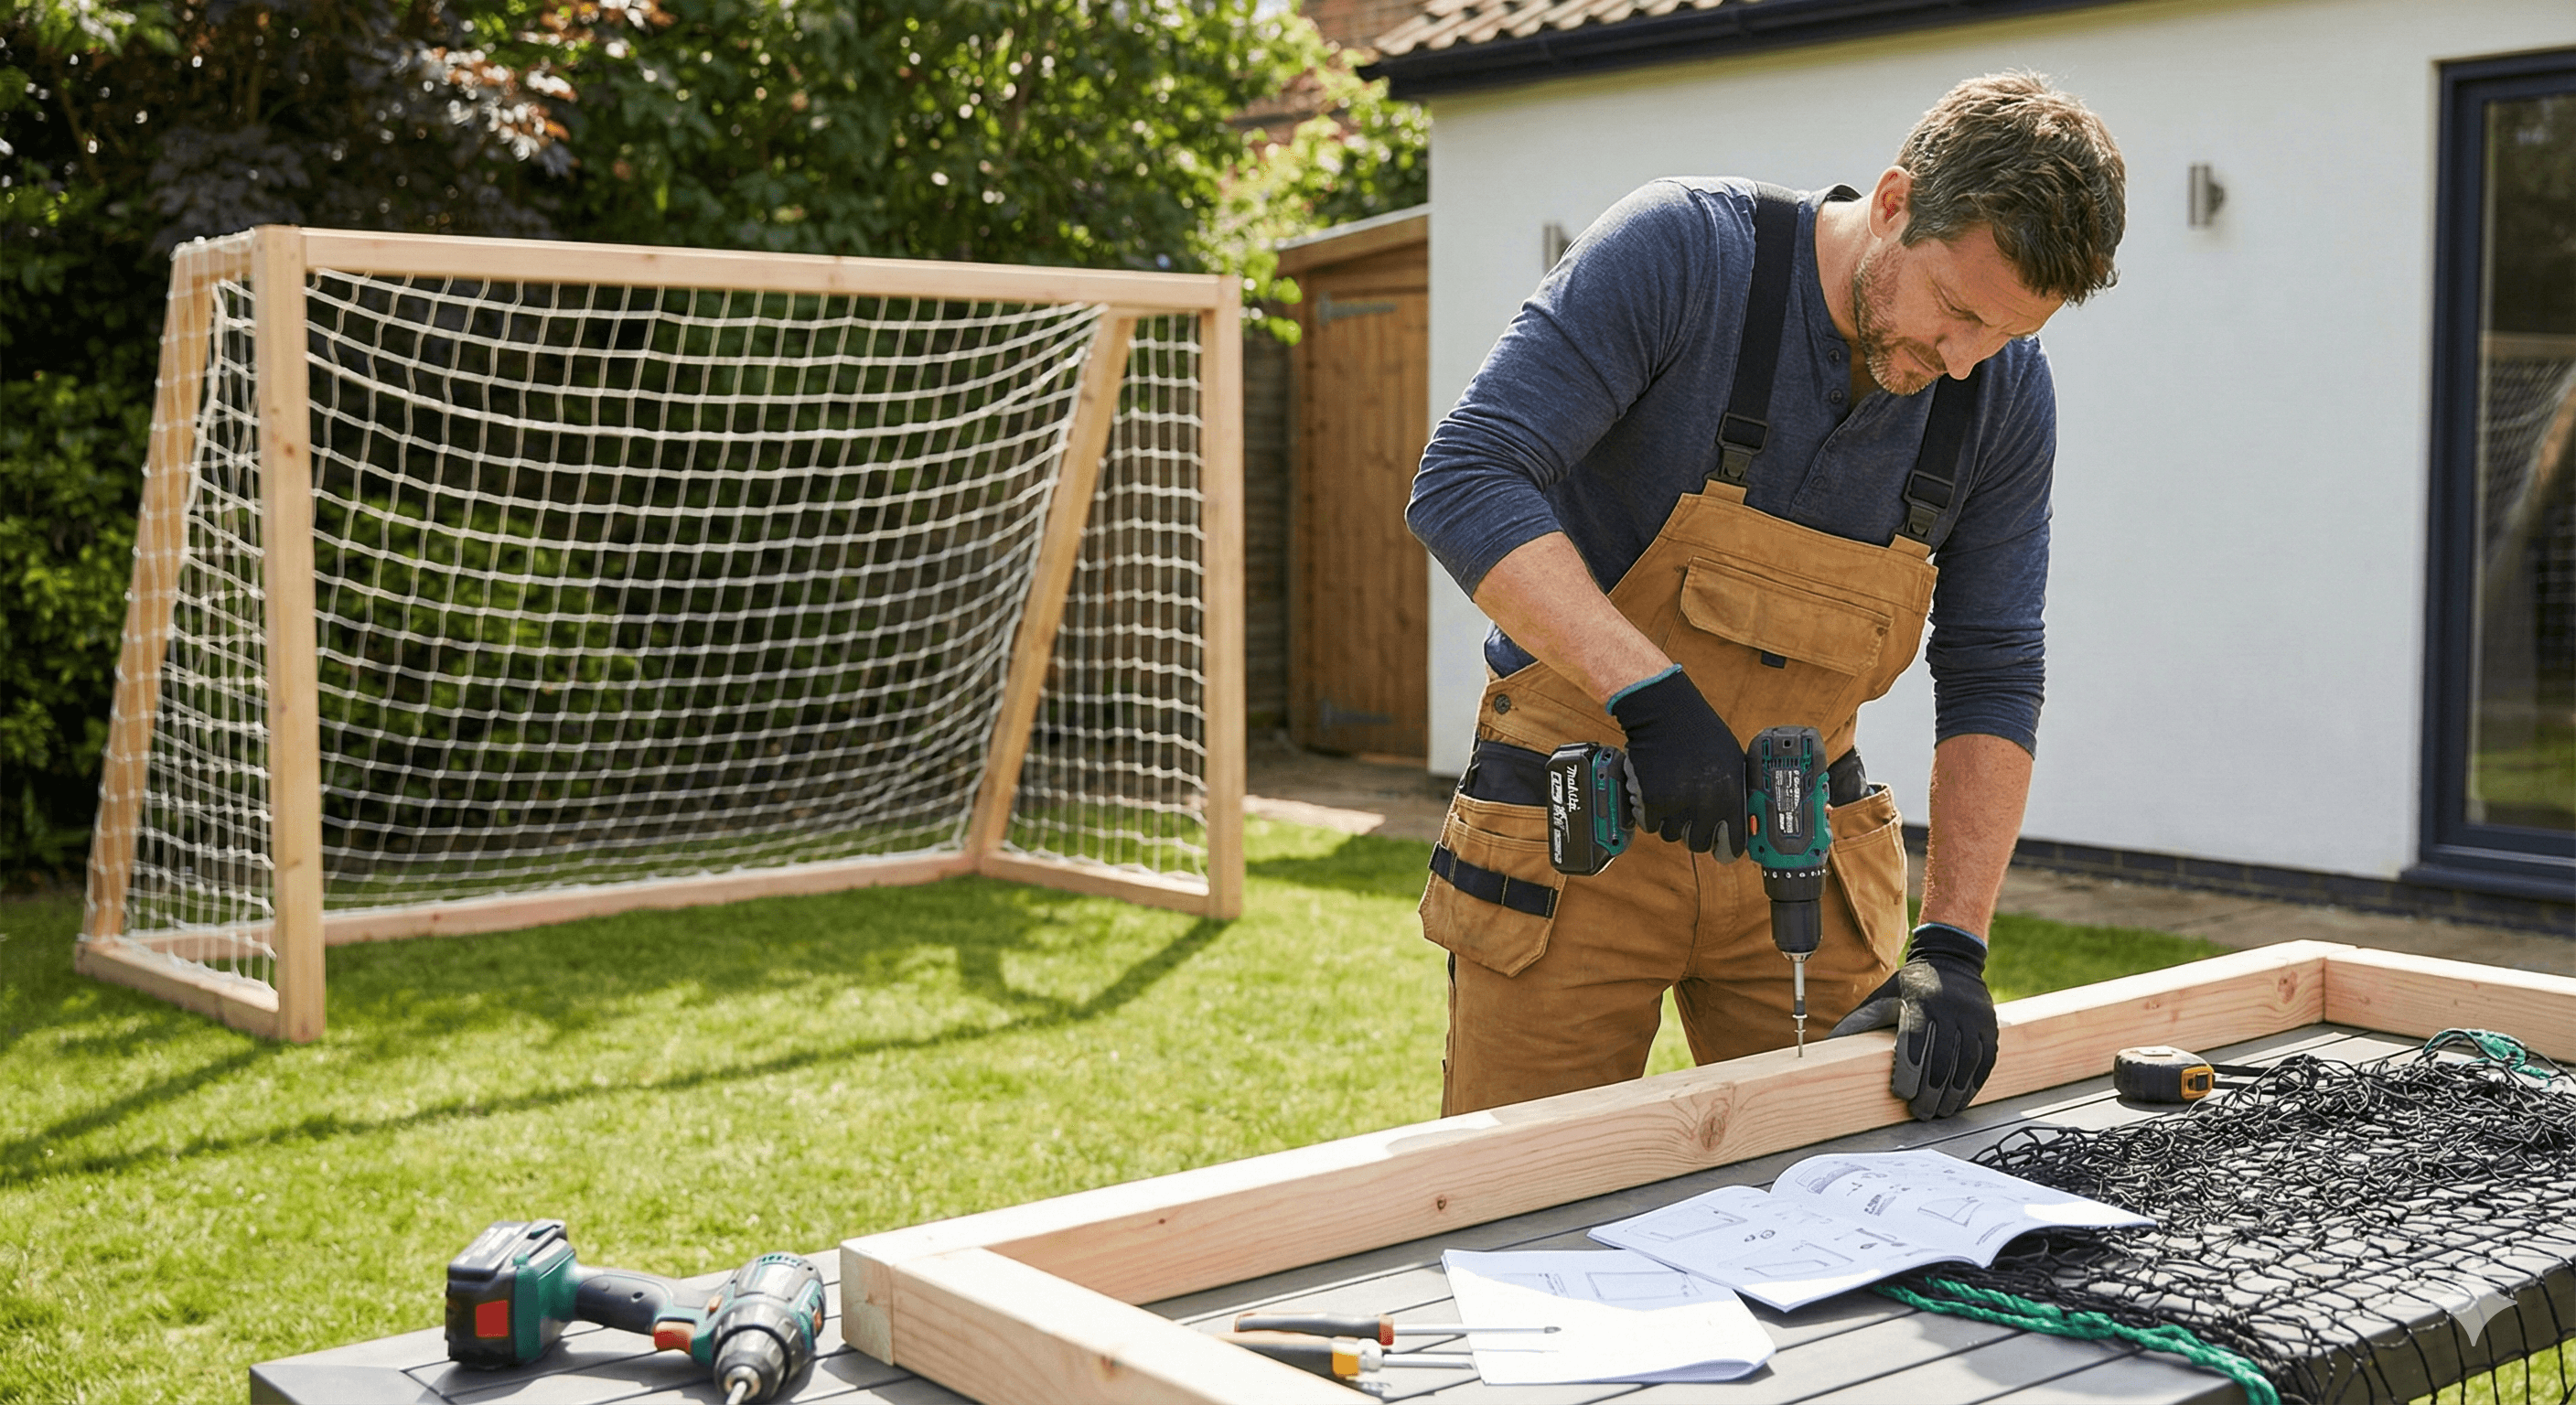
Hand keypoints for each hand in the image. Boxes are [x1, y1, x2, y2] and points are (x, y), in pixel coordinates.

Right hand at [1605, 666, 1746, 858]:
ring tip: (1670, 799)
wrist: (1667, 714)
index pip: (1733, 843)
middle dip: (1693, 835)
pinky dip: (1649, 814)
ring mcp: (1677, 805)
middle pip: (1698, 844)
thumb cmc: (1701, 734)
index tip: (1722, 853)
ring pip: (1671, 835)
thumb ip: (1734, 793)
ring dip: (1669, 822)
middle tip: (1688, 821)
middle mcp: (1706, 804)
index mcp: (1731, 795)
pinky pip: (1650, 825)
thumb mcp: (1732, 762)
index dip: (1726, 851)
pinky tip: (1654, 795)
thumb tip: (1738, 821)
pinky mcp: (1652, 802)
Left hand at [1827, 922, 1997, 1119]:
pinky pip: (1984, 1062)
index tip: (1902, 1095)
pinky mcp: (1990, 1027)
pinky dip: (1973, 1085)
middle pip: (1942, 1058)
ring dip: (1953, 1094)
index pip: (1914, 1041)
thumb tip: (1827, 1048)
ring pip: (1966, 1064)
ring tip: (1940, 1112)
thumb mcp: (1881, 997)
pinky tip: (1960, 1100)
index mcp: (1919, 1000)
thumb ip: (1858, 1022)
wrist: (1951, 960)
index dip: (1909, 1072)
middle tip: (1921, 1112)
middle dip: (1931, 1091)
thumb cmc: (1908, 986)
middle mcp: (1950, 1008)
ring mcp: (1974, 1017)